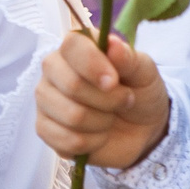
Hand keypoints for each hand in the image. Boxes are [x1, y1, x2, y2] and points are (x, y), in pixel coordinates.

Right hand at [38, 30, 171, 167]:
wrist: (140, 128)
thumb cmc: (139, 92)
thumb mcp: (145, 73)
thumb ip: (129, 59)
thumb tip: (113, 46)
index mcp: (75, 49)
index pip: (72, 46)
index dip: (94, 65)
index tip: (115, 82)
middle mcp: (53, 70)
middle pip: (72, 85)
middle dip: (109, 101)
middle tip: (123, 101)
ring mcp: (45, 99)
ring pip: (72, 116)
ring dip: (102, 123)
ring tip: (110, 118)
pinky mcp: (45, 128)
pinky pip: (67, 140)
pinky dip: (92, 143)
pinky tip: (97, 135)